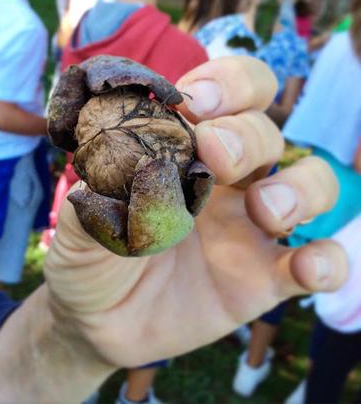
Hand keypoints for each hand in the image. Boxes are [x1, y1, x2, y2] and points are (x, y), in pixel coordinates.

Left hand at [45, 56, 346, 366]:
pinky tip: (304, 270)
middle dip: (247, 135)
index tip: (196, 104)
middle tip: (215, 156)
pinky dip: (327, 261)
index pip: (229, 94)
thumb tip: (118, 152)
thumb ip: (95, 187)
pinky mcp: (262, 280)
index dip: (227, 84)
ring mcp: (249, 229)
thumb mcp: (78, 221)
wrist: (95, 320)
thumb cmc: (89, 258)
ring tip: (264, 211)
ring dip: (301, 188)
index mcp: (184, 153)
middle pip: (267, 132)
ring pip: (311, 184)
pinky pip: (319, 262)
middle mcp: (225, 182)